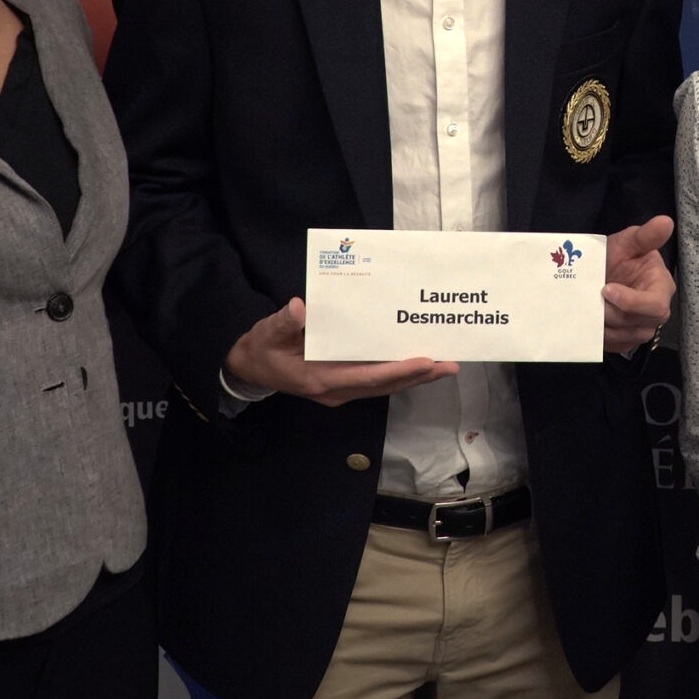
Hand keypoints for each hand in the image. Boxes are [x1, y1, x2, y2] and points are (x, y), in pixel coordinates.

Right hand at [224, 298, 455, 405]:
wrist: (248, 368)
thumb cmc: (261, 349)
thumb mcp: (266, 333)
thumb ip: (284, 322)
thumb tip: (300, 309)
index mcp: (321, 379)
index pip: (368, 377)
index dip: (398, 370)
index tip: (425, 361)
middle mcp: (337, 389)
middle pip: (386, 385)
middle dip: (419, 376)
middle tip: (450, 364)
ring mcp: (341, 389)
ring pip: (385, 386)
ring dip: (414, 377)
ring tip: (444, 365)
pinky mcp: (343, 383)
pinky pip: (377, 381)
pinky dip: (399, 374)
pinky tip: (417, 364)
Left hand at [602, 215, 676, 353]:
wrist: (602, 273)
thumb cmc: (618, 256)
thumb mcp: (628, 242)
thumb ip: (646, 235)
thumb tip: (666, 222)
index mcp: (661, 288)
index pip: (654, 306)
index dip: (630, 302)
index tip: (606, 289)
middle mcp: (655, 314)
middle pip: (637, 325)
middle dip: (611, 313)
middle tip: (592, 298)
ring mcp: (641, 329)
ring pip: (624, 338)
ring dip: (603, 325)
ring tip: (588, 306)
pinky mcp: (626, 341)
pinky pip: (614, 346)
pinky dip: (600, 336)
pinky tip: (590, 319)